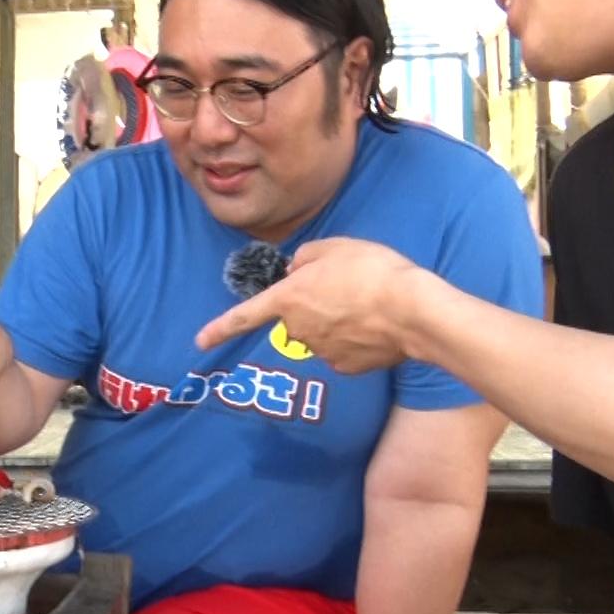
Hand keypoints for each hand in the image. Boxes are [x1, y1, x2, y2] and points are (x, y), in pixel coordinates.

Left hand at [195, 238, 427, 373]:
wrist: (413, 312)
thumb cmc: (373, 272)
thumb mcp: (335, 247)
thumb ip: (307, 256)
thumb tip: (299, 269)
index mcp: (287, 299)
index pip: (244, 316)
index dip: (220, 329)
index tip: (199, 342)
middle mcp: (297, 330)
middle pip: (296, 317)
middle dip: (312, 305)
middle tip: (347, 287)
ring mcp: (321, 351)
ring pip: (321, 333)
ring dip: (336, 321)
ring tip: (368, 304)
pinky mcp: (346, 367)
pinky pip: (343, 349)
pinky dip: (355, 339)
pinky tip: (375, 326)